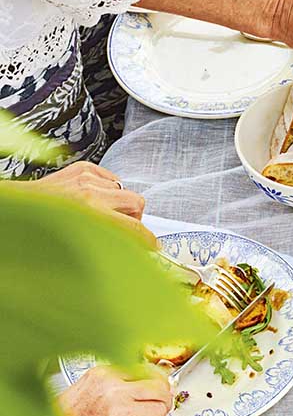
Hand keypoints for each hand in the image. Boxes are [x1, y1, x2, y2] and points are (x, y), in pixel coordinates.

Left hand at [31, 162, 156, 246]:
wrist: (18, 209)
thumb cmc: (43, 229)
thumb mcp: (80, 242)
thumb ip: (110, 242)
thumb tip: (131, 248)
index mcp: (91, 216)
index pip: (135, 229)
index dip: (148, 240)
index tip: (151, 246)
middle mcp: (90, 194)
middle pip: (137, 203)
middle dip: (134, 218)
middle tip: (123, 227)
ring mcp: (86, 178)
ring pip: (124, 190)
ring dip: (119, 203)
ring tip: (103, 212)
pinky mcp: (82, 168)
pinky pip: (111, 178)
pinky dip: (107, 189)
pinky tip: (95, 198)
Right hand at [58, 367, 172, 415]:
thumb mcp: (91, 386)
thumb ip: (118, 381)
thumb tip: (152, 380)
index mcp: (105, 374)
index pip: (147, 370)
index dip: (160, 381)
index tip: (163, 387)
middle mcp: (113, 389)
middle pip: (160, 387)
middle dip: (166, 399)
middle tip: (162, 407)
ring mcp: (119, 410)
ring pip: (160, 409)